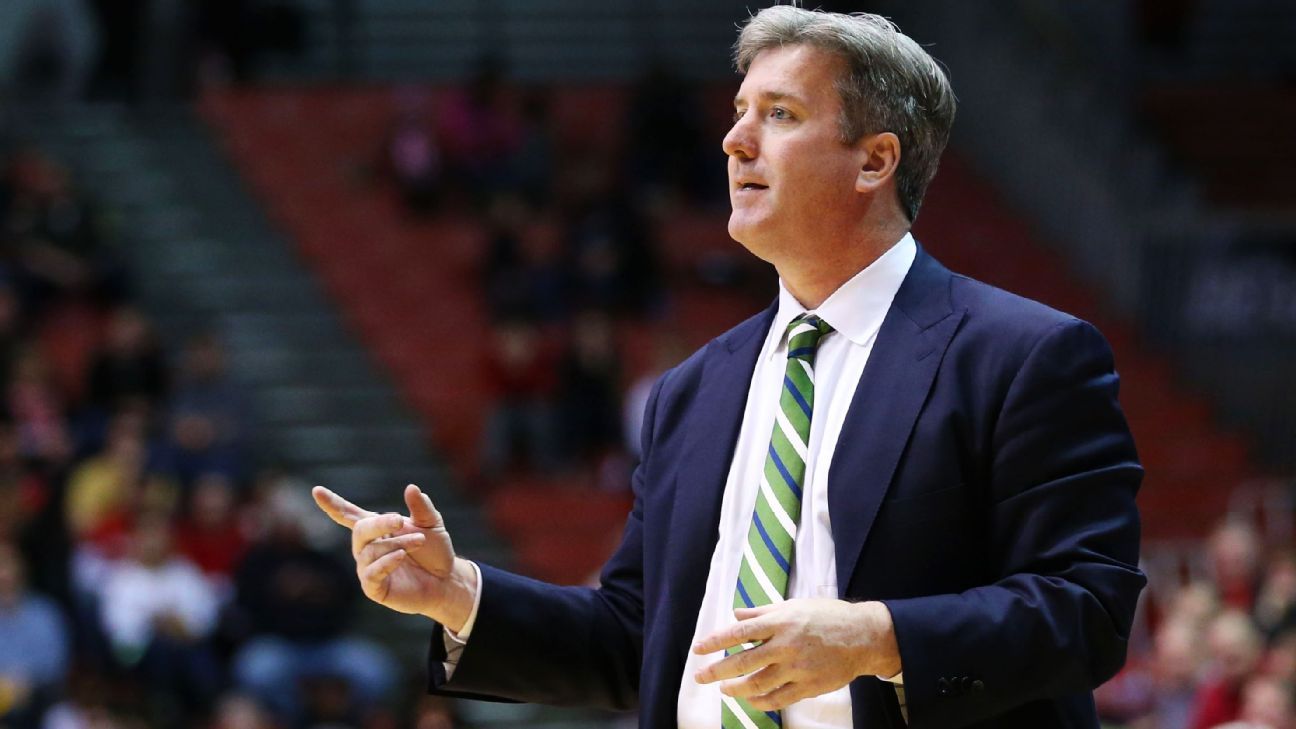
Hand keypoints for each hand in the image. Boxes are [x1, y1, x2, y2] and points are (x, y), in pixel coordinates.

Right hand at [312, 483, 477, 631]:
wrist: (446, 580)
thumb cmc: (435, 551)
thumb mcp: (432, 524)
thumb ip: (421, 507)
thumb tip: (411, 487)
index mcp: (376, 529)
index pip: (348, 515)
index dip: (332, 504)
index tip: (316, 491)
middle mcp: (367, 548)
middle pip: (360, 531)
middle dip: (379, 524)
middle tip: (399, 520)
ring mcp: (368, 568)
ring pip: (371, 551)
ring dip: (397, 544)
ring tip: (419, 541)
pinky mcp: (374, 588)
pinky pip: (371, 573)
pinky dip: (386, 562)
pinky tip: (401, 557)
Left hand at [692, 598, 900, 710]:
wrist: (862, 636)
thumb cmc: (826, 616)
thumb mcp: (794, 606)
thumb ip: (762, 613)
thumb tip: (736, 613)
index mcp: (780, 621)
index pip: (739, 632)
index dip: (715, 641)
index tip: (698, 649)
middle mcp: (786, 645)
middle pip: (743, 661)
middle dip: (717, 671)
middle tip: (701, 677)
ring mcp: (797, 668)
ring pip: (758, 684)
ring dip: (736, 690)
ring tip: (725, 690)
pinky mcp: (809, 686)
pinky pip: (778, 699)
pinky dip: (760, 702)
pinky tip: (751, 701)